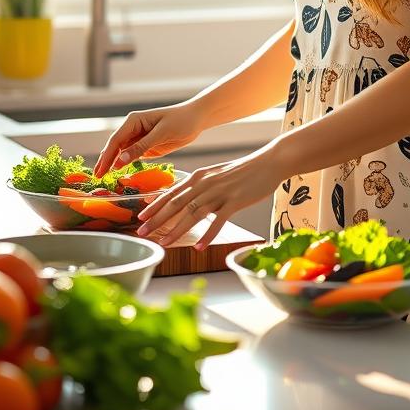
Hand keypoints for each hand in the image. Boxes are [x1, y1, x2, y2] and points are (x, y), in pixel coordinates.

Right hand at [93, 102, 203, 176]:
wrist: (197, 118)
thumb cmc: (181, 120)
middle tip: (97, 178)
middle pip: (115, 147)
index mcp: (134, 120)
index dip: (107, 157)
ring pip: (121, 153)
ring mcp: (139, 138)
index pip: (116, 140)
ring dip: (113, 164)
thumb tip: (119, 161)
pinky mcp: (146, 146)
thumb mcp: (161, 134)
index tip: (101, 171)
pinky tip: (118, 174)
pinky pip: (132, 156)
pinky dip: (125, 165)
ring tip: (103, 178)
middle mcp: (133, 129)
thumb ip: (140, 147)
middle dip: (106, 162)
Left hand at [135, 144, 284, 248]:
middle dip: (157, 219)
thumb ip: (200, 185)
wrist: (269, 162)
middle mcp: (206, 183)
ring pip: (193, 213)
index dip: (155, 205)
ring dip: (177, 229)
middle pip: (177, 203)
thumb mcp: (217, 174)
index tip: (140, 217)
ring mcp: (220, 192)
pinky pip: (218, 220)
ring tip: (164, 243)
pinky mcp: (235, 201)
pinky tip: (199, 246)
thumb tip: (184, 197)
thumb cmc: (244, 171)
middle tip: (142, 232)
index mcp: (200, 176)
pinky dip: (208, 234)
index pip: (172, 192)